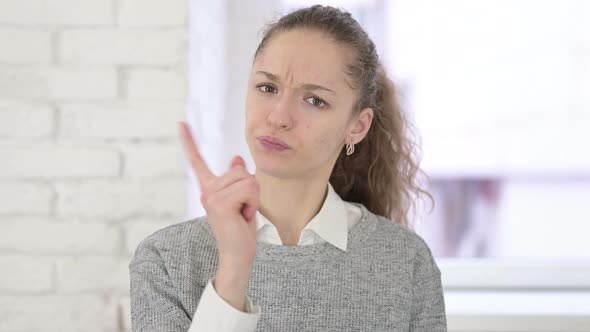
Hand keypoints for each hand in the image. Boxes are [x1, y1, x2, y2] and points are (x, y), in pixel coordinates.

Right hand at [178, 121, 259, 267]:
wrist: (238, 255)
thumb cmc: (241, 230)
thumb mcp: (243, 200)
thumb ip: (238, 180)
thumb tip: (236, 159)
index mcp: (209, 188)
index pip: (197, 161)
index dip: (190, 141)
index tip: (181, 123)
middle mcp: (206, 190)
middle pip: (240, 171)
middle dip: (251, 190)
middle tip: (242, 210)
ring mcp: (210, 196)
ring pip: (247, 179)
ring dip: (253, 198)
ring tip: (242, 214)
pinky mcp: (219, 203)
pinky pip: (249, 188)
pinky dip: (252, 203)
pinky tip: (242, 217)